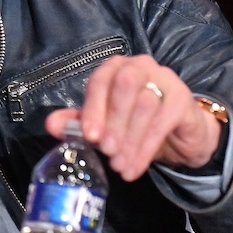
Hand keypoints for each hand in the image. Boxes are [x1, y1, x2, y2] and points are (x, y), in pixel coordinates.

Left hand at [45, 55, 221, 181]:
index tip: (89, 136)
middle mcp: (139, 66)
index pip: (100, 81)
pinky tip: (135, 167)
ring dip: (130, 139)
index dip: (93, 108)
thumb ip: (78, 121)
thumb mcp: (105, 123)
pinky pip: (163, 122)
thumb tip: (51, 124)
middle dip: (113, 121)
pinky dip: (146, 148)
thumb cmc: (135, 123)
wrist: (178, 135)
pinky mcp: (182, 98)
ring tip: (119, 165)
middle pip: (124, 86)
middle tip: (107, 151)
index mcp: (115, 68)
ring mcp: (164, 78)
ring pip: (145, 104)